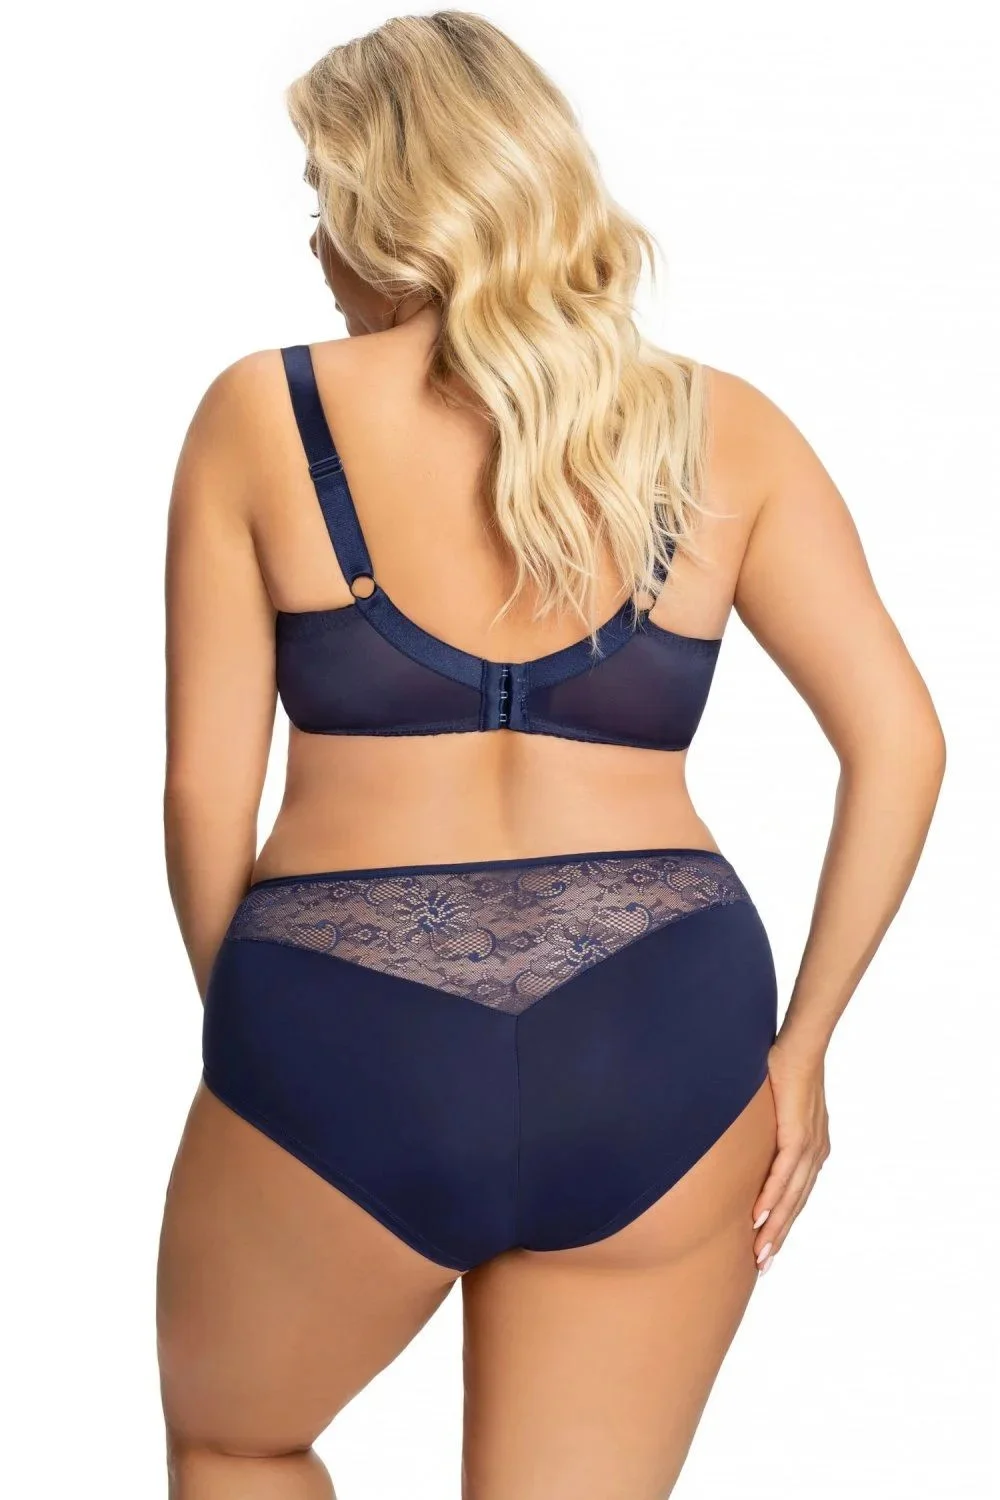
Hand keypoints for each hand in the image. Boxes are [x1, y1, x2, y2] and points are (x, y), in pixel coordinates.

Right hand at [751, 1039, 830, 1273]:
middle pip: (796, 1204)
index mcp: (813, 1149)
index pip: (797, 1195)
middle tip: (762, 1266)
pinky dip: (772, 1198)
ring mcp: (809, 1146)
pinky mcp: (798, 1135)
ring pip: (792, 1197)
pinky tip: (759, 1216)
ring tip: (759, 1252)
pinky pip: (784, 1174)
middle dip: (778, 1237)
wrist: (802, 1047)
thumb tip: (743, 1136)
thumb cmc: (785, 1070)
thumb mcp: (776, 1107)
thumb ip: (768, 1128)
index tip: (768, 1248)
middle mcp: (815, 1154)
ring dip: (774, 1227)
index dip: (784, 1223)